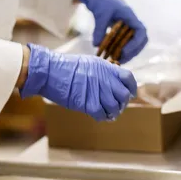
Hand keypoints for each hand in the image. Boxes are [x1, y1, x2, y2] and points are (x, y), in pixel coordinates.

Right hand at [19, 44, 136, 121]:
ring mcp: (97, 91)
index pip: (127, 78)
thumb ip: (102, 72)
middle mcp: (104, 78)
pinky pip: (102, 114)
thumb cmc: (63, 67)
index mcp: (105, 67)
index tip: (130, 94)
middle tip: (116, 106)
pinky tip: (99, 116)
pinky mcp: (87, 103)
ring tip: (108, 113)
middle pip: (123, 95)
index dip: (131, 88)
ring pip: (114, 107)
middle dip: (121, 102)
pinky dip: (102, 117)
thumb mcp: (88, 63)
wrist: (49, 71)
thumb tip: (110, 84)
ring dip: (112, 112)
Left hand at [79, 0, 147, 62]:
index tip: (124, 51)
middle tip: (120, 60)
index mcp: (130, 16)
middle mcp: (130, 22)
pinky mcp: (118, 30)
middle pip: (139, 41)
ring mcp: (125, 26)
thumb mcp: (100, 12)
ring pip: (131, 43)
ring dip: (125, 53)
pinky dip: (117, 49)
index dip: (135, 44)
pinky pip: (121, 42)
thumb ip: (99, 28)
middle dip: (132, 52)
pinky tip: (109, 56)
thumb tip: (97, 45)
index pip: (141, 32)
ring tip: (114, 60)